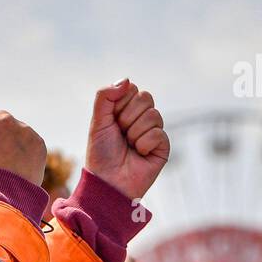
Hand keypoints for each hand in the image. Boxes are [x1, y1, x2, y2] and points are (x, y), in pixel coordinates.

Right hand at [0, 105, 47, 185]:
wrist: (1, 193)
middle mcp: (5, 119)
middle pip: (1, 119)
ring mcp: (24, 129)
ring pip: (17, 130)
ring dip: (13, 140)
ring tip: (7, 162)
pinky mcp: (38, 142)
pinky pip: (30, 142)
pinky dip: (26, 150)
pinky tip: (18, 165)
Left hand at [84, 80, 168, 200]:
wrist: (107, 181)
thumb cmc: (101, 153)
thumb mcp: (97, 121)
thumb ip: (105, 96)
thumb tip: (127, 80)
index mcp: (126, 110)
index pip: (132, 89)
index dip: (119, 103)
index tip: (111, 120)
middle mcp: (142, 118)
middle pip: (145, 98)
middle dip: (127, 117)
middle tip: (120, 134)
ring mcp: (154, 131)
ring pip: (153, 114)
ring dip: (134, 132)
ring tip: (129, 146)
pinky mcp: (163, 147)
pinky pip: (158, 133)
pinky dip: (144, 144)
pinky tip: (139, 154)